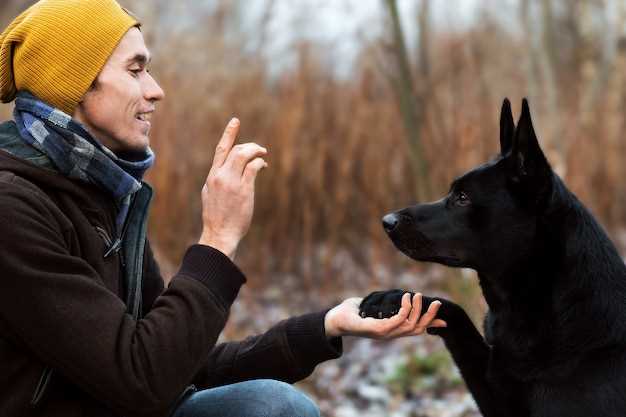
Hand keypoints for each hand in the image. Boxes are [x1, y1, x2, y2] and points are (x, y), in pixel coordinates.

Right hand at [198, 118, 266, 258]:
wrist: (219, 233)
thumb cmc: (217, 217)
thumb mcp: (210, 194)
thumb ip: (218, 180)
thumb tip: (226, 171)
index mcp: (212, 176)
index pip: (220, 150)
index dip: (229, 134)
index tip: (236, 121)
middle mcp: (220, 176)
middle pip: (235, 150)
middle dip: (249, 146)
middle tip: (259, 149)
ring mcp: (232, 182)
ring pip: (244, 155)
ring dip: (256, 151)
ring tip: (263, 154)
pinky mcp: (244, 190)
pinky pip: (253, 168)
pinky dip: (260, 163)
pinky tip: (263, 166)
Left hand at [324, 293, 446, 338]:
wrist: (334, 320)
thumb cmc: (352, 312)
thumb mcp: (375, 307)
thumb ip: (388, 304)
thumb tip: (398, 296)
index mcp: (391, 330)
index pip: (415, 330)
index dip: (430, 325)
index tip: (444, 321)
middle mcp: (389, 334)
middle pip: (417, 330)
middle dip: (429, 317)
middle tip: (437, 302)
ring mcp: (384, 334)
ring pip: (409, 326)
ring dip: (416, 310)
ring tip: (417, 295)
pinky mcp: (376, 330)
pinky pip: (396, 321)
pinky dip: (404, 309)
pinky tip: (405, 297)